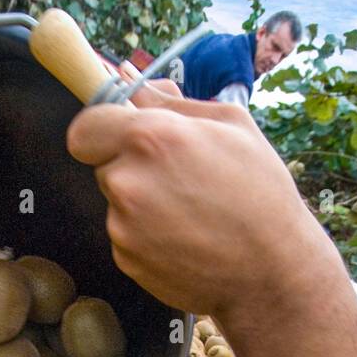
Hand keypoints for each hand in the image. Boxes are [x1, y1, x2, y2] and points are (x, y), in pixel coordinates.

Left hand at [66, 86, 338, 317]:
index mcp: (149, 138)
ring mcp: (122, 225)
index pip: (86, 127)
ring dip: (140, 201)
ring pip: (116, 200)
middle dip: (130, 165)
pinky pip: (125, 235)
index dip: (102, 130)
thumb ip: (173, 103)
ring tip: (189, 211)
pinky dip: (146, 234)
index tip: (119, 136)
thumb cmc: (260, 192)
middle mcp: (126, 181)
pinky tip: (184, 237)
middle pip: (102, 164)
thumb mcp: (232, 125)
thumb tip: (136, 87)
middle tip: (177, 177)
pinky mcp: (125, 259)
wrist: (270, 270)